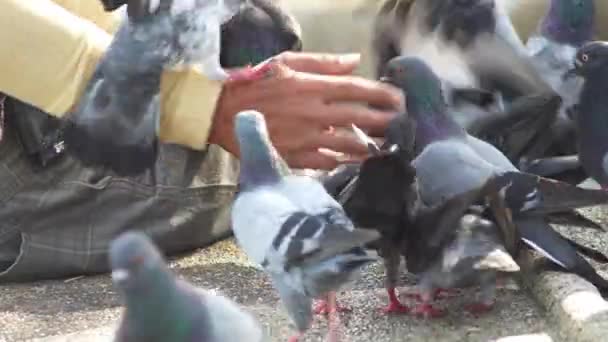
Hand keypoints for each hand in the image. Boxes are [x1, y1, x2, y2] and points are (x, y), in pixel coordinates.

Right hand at [208, 51, 403, 169]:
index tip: (402, 99)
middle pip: (359, 118)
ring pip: (348, 144)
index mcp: (311, 86)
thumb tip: (356, 61)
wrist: (222, 113)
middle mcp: (313, 113)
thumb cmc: (255, 83)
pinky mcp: (296, 157)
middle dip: (386, 121)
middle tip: (405, 124)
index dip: (383, 95)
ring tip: (389, 144)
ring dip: (372, 144)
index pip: (357, 90)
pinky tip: (359, 158)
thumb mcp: (286, 62)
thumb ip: (323, 63)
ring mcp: (305, 138)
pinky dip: (346, 160)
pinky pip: (329, 161)